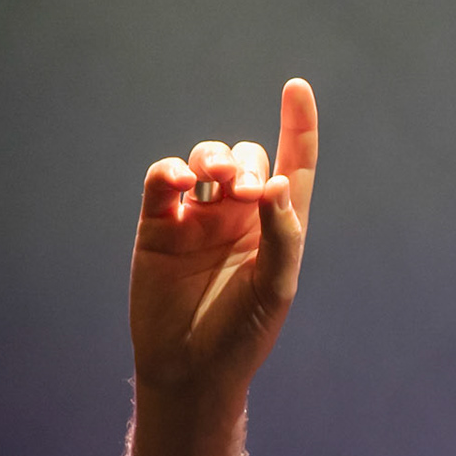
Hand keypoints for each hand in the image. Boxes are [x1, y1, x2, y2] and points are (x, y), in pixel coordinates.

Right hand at [120, 78, 317, 455]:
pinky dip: (171, 171)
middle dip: (244, 161)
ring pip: (206, 161)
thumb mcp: (275, 286)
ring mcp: (198, 219)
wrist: (188, 367)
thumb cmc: (241, 333)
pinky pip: (164, 179)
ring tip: (210, 180)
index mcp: (277, 229)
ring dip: (212, 159)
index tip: (296, 87)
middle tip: (240, 189)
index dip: (297, 127)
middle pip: (246, 158)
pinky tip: (179, 183)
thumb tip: (276, 185)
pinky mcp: (158, 225)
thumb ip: (282, 233)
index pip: (293, 166)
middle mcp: (239, 217)